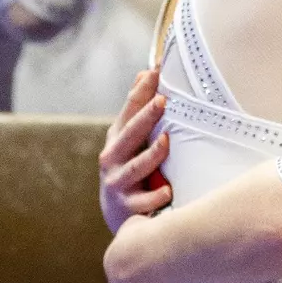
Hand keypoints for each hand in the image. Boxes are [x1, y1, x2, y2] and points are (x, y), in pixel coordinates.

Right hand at [99, 68, 171, 233]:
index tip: (156, 72)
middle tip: (162, 101)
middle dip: (145, 117)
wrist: (117, 211)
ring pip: (136, 168)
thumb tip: (146, 72)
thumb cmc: (129, 165)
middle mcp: (113, 158)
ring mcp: (119, 182)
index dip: (141, 91)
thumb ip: (137, 108)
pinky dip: (154, 197)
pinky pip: (143, 202)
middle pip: (130, 135)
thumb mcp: (129, 137)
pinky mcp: (128, 206)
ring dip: (151, 155)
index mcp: (117, 137)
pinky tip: (168, 192)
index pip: (128, 110)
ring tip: (166, 142)